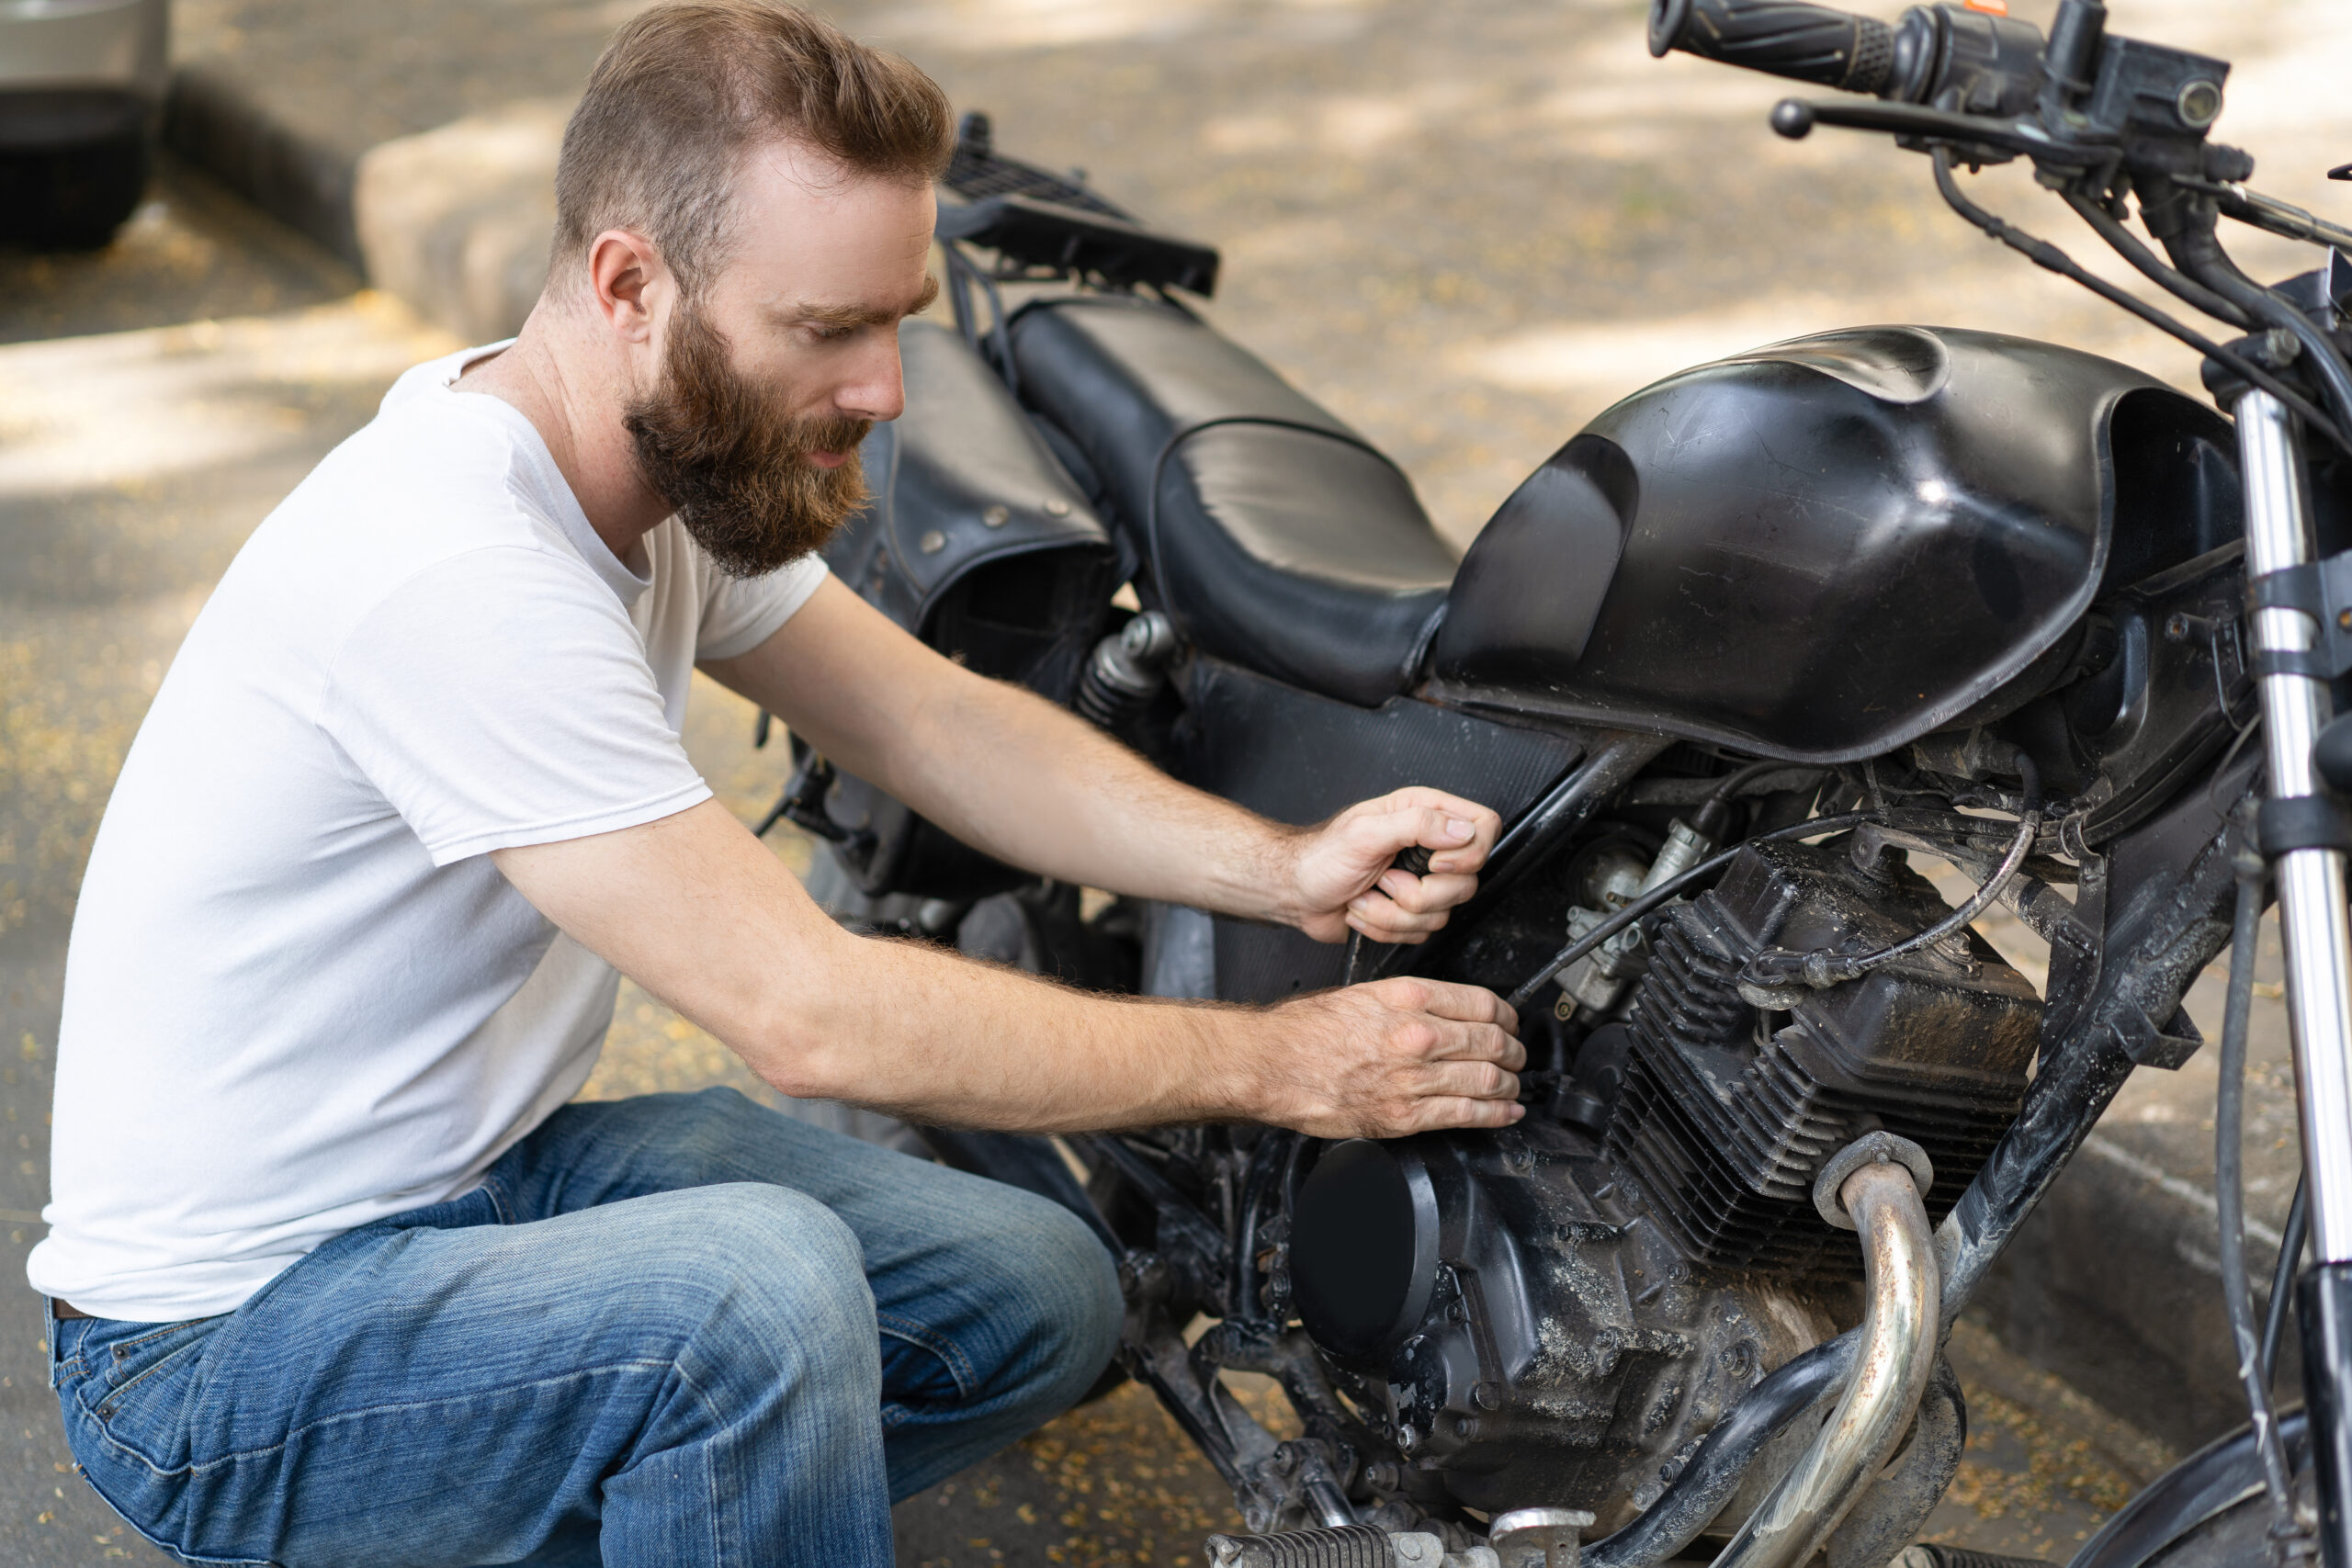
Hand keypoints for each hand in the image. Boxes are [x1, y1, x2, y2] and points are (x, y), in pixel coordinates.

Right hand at [1239, 978, 1523, 1136]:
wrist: (1272, 1064)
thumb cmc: (1305, 1031)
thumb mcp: (1363, 994)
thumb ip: (1409, 1001)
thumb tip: (1446, 1011)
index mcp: (1409, 998)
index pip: (1483, 1004)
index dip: (1507, 1016)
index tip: (1511, 1023)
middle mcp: (1418, 1035)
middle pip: (1493, 1042)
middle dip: (1514, 1051)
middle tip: (1518, 1056)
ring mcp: (1414, 1078)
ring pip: (1488, 1079)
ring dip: (1510, 1083)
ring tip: (1513, 1085)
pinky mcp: (1405, 1116)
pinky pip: (1467, 1115)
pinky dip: (1497, 1114)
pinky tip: (1507, 1112)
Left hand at [1283, 787, 1501, 943]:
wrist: (1296, 893)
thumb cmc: (1321, 856)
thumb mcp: (1365, 832)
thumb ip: (1417, 824)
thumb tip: (1461, 830)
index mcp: (1424, 814)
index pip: (1484, 827)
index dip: (1470, 851)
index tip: (1435, 863)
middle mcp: (1429, 847)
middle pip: (1468, 881)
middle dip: (1420, 893)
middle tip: (1385, 879)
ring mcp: (1423, 883)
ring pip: (1443, 915)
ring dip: (1393, 912)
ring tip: (1366, 893)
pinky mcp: (1412, 913)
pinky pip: (1421, 934)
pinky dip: (1385, 927)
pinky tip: (1364, 909)